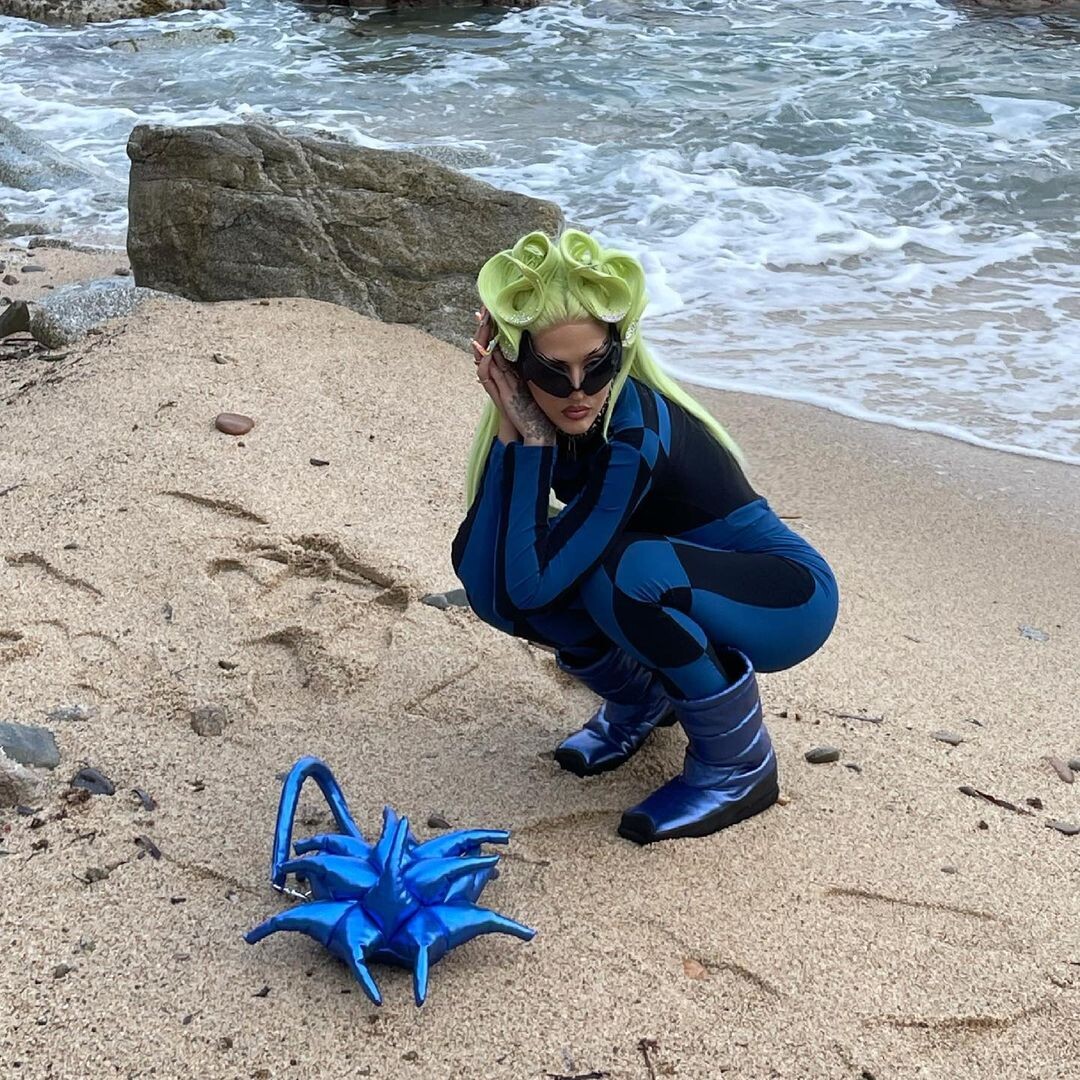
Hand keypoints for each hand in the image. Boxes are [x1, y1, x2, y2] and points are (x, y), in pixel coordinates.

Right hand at [471, 308, 554, 445]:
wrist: (535, 427)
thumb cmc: (538, 404)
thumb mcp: (536, 377)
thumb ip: (534, 362)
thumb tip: (542, 341)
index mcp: (509, 369)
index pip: (497, 343)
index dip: (493, 327)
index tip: (491, 310)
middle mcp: (500, 375)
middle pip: (486, 348)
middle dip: (484, 330)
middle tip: (483, 313)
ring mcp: (497, 384)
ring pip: (482, 359)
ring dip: (481, 343)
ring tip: (482, 326)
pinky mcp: (498, 395)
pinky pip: (486, 378)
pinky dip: (485, 365)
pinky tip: (487, 353)